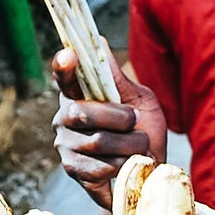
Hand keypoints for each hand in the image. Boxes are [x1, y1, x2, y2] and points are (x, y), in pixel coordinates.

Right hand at [52, 48, 167, 214]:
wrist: (151, 172)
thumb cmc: (144, 131)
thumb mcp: (140, 101)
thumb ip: (118, 78)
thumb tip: (99, 42)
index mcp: (79, 95)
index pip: (64, 78)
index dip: (64, 68)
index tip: (68, 55)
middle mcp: (64, 119)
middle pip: (82, 113)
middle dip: (119, 118)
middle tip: (136, 122)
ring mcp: (66, 146)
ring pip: (97, 142)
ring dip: (130, 145)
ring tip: (139, 147)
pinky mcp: (74, 171)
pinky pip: (99, 168)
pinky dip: (123, 167)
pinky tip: (128, 166)